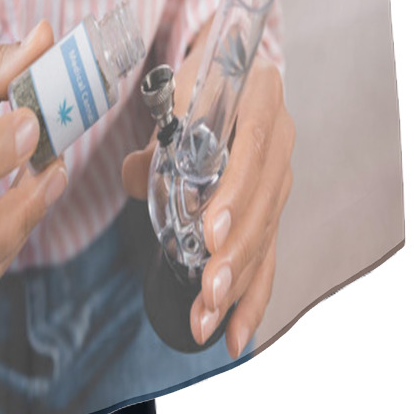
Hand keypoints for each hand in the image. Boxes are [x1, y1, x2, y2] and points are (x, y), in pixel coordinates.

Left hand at [123, 53, 294, 359]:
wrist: (227, 79)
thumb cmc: (198, 86)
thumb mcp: (171, 96)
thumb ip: (154, 138)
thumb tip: (134, 175)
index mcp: (260, 98)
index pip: (254, 146)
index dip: (237, 193)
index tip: (212, 232)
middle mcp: (279, 141)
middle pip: (264, 203)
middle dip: (235, 255)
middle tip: (208, 293)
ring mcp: (278, 178)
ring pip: (265, 236)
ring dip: (238, 284)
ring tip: (208, 320)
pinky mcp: (270, 211)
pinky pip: (268, 256)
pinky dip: (253, 298)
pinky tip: (237, 335)